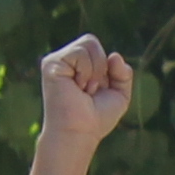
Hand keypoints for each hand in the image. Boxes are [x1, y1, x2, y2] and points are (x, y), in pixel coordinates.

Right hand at [39, 36, 134, 154]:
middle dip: (101, 67)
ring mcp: (57, 61)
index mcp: (77, 66)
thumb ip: (123, 73)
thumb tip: (114, 55)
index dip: (106, 68)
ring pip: (88, 43)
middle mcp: (65, 61)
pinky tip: (77, 87)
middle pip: (91, 41)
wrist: (80, 132)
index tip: (96, 91)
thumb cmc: (96, 119)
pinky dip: (86, 71)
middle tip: (90, 90)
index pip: (96, 48)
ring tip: (83, 89)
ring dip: (94, 71)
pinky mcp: (51, 63)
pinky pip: (80, 51)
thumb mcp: (119, 95)